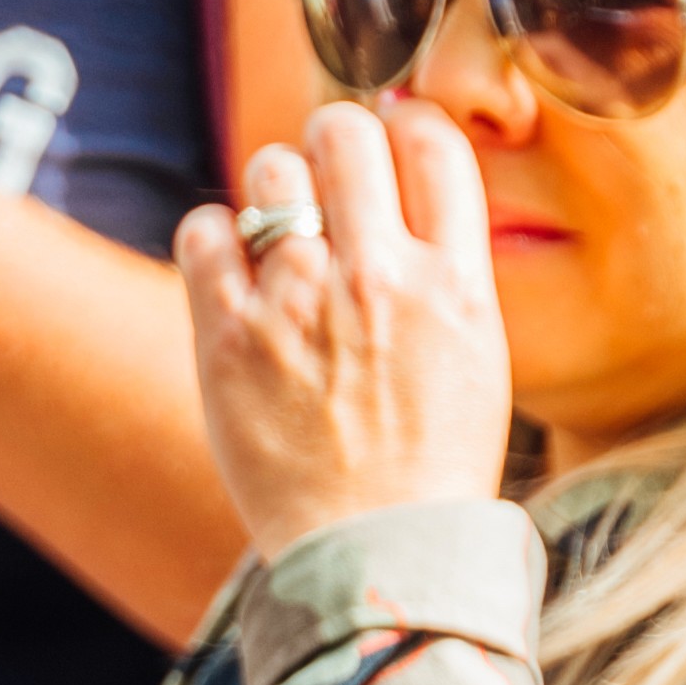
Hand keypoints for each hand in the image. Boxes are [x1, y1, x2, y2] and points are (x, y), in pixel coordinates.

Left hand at [176, 98, 512, 546]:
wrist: (378, 559)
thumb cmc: (432, 469)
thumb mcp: (480, 361)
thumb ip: (448, 271)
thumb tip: (405, 184)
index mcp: (457, 285)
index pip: (433, 143)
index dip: (404, 124)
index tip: (388, 138)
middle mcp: (381, 278)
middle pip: (344, 130)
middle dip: (332, 143)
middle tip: (325, 182)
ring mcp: (301, 302)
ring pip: (270, 167)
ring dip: (273, 192)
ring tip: (280, 243)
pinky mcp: (229, 334)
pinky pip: (205, 228)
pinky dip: (215, 240)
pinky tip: (235, 279)